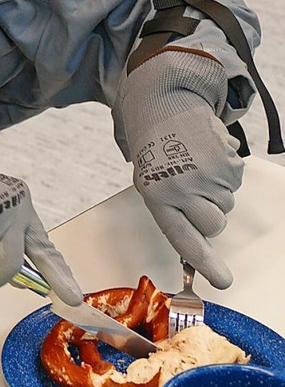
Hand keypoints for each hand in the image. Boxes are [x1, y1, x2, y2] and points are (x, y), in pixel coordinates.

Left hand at [116, 49, 243, 288]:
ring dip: (215, 190)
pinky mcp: (228, 160)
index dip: (205, 262)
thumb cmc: (155, 150)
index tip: (224, 281)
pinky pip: (235, 180)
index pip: (184, 238)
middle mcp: (183, 188)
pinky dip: (225, 171)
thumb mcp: (152, 183)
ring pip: (226, 203)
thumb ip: (172, 212)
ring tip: (194, 165)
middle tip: (192, 191)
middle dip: (209, 214)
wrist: (164, 105)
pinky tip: (206, 155)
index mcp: (158, 196)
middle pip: (214, 224)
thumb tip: (201, 241)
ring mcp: (208, 174)